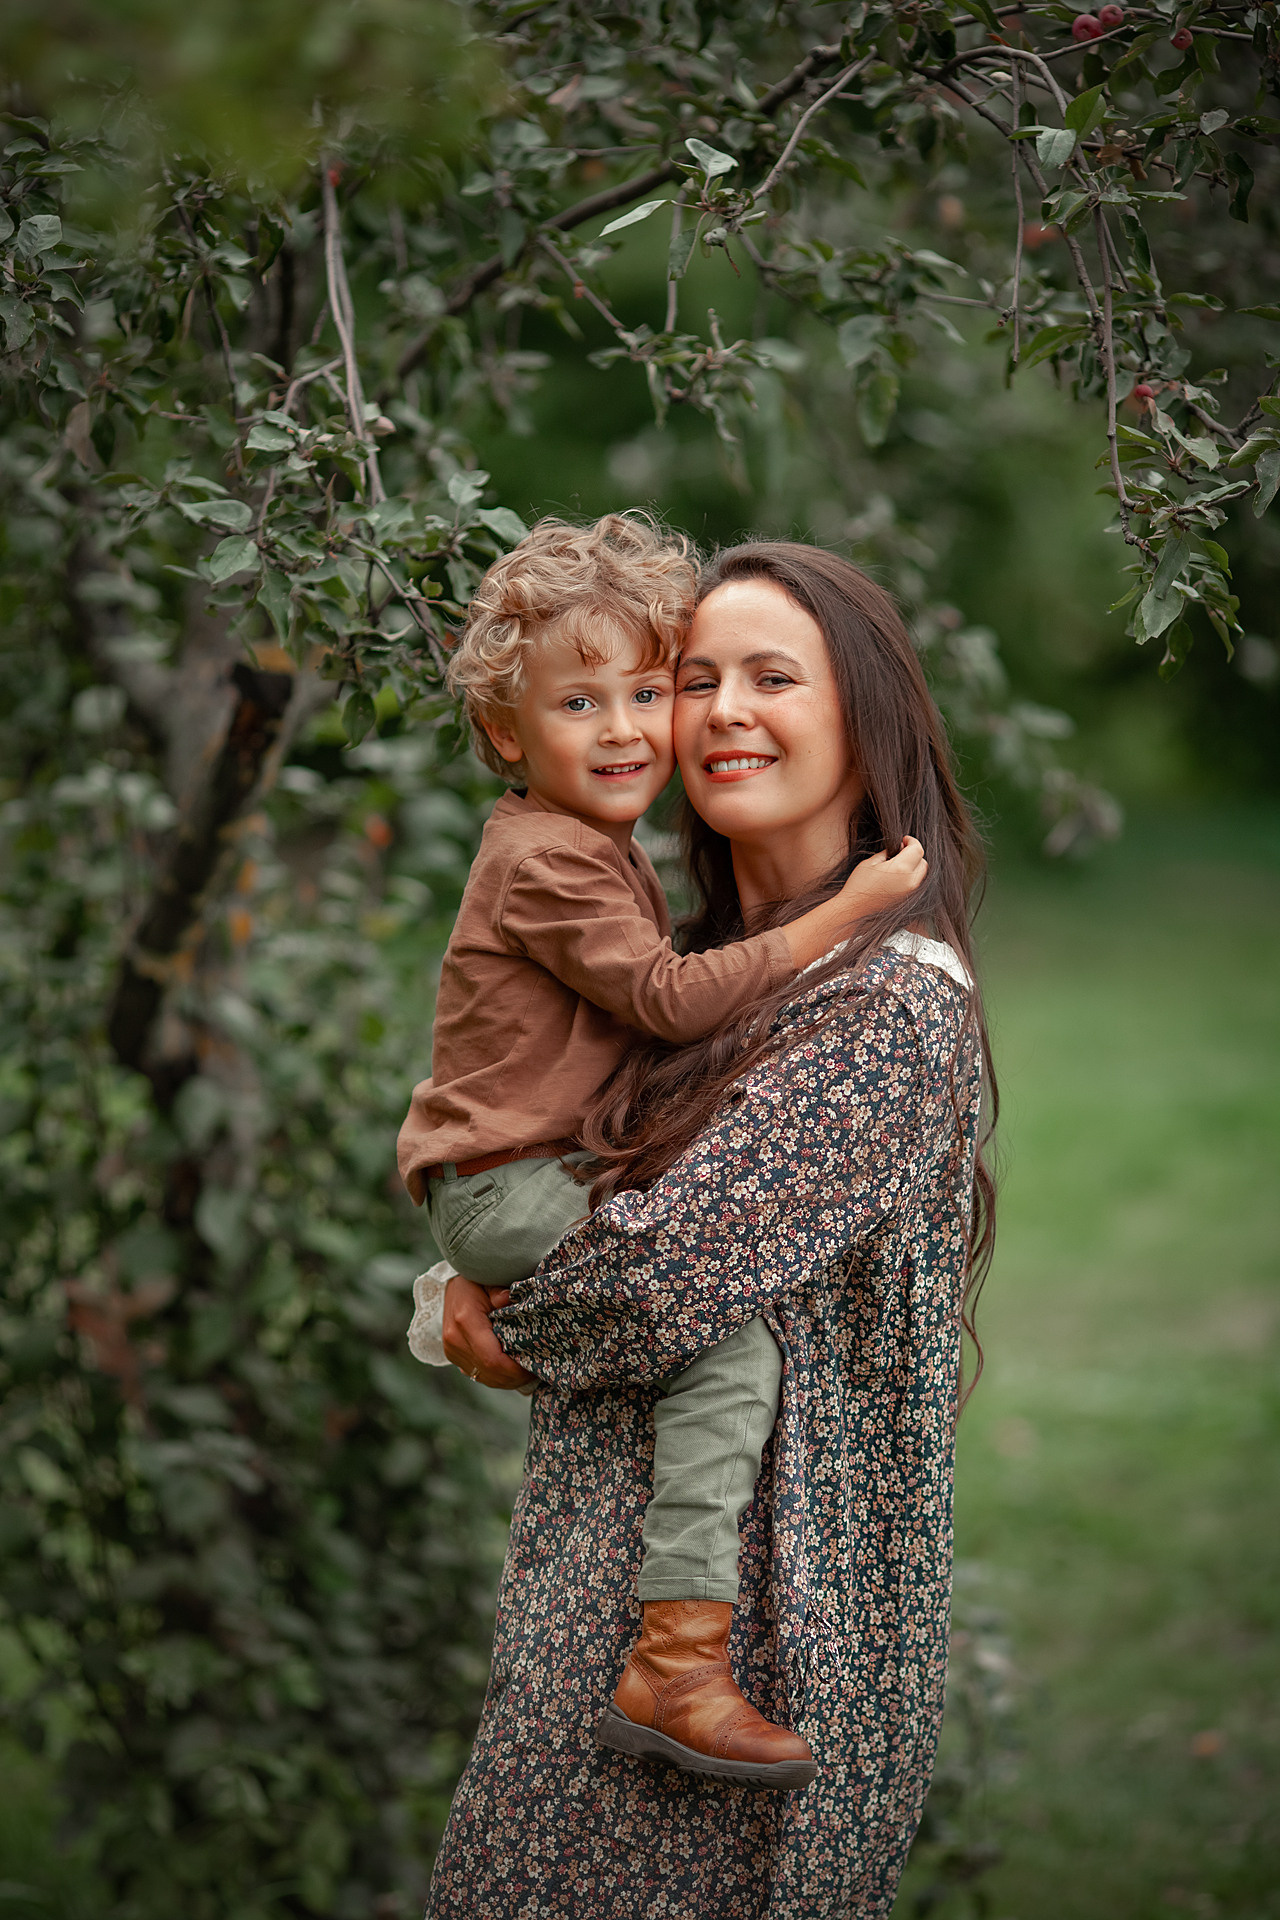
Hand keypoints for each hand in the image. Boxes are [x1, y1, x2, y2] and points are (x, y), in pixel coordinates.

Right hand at [442, 1275, 533, 1390]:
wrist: (453, 1285)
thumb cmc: (476, 1280)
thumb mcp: (489, 1280)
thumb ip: (499, 1291)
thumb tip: (509, 1299)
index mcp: (465, 1320)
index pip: (493, 1359)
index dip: (515, 1369)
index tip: (535, 1365)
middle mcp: (455, 1339)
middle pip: (490, 1373)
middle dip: (516, 1378)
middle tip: (537, 1370)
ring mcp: (452, 1350)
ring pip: (484, 1378)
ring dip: (508, 1380)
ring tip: (527, 1371)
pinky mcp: (453, 1356)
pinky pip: (478, 1374)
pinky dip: (497, 1376)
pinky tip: (512, 1369)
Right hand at [841, 836, 927, 912]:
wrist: (854, 908)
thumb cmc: (859, 885)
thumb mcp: (871, 862)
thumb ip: (888, 853)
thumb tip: (898, 848)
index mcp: (901, 869)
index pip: (918, 850)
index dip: (912, 841)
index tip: (904, 840)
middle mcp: (910, 882)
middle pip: (923, 862)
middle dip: (914, 854)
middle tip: (901, 851)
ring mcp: (910, 893)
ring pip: (921, 874)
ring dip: (914, 866)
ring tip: (898, 864)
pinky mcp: (907, 900)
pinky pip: (916, 884)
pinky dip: (911, 877)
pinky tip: (897, 876)